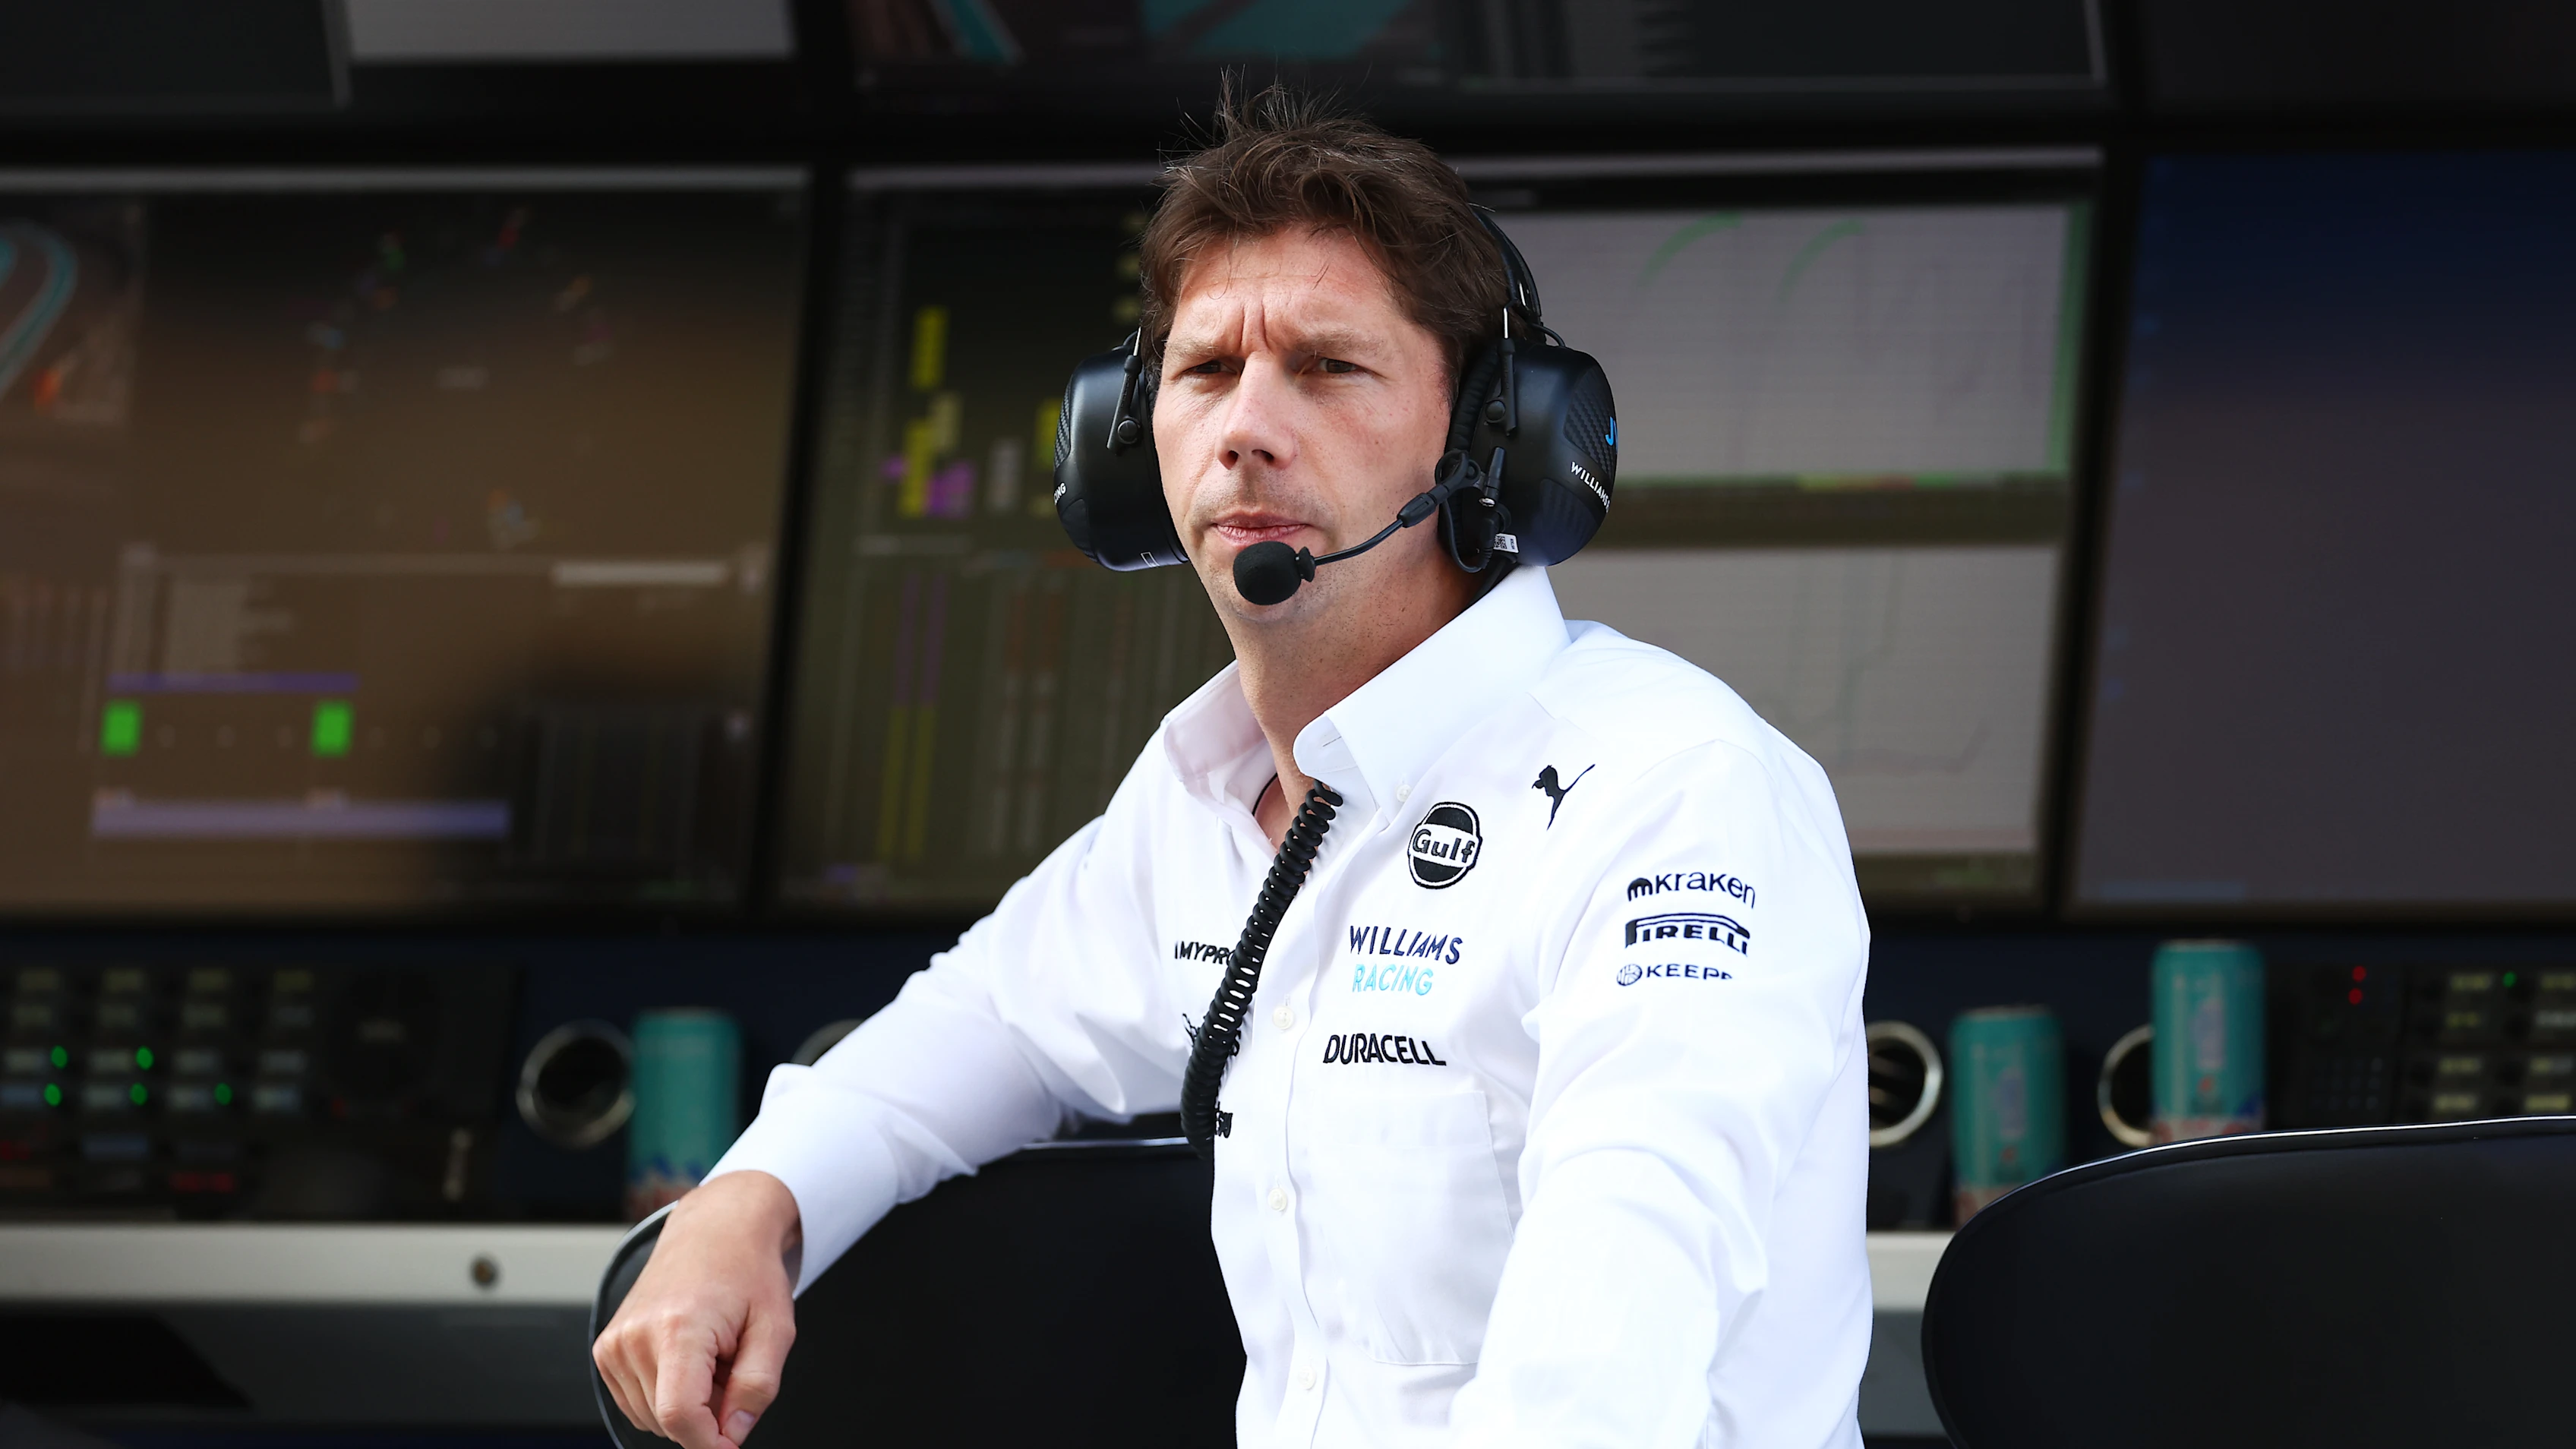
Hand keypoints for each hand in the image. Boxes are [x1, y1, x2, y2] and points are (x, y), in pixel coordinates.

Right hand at [593, 1171, 802, 1448]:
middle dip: (708, 1417)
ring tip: (712, 1359)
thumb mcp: (775, 1329)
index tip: (732, 1446)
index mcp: (677, 1328)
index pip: (681, 1417)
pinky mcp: (606, 1349)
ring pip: (651, 1418)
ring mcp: (614, 1343)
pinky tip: (688, 1360)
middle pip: (668, 1422)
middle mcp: (635, 1337)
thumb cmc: (748, 1272)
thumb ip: (758, 1388)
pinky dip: (666, 1395)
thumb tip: (732, 1436)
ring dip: (687, 1407)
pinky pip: (637, 1402)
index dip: (710, 1444)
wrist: (715, 1229)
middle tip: (733, 1372)